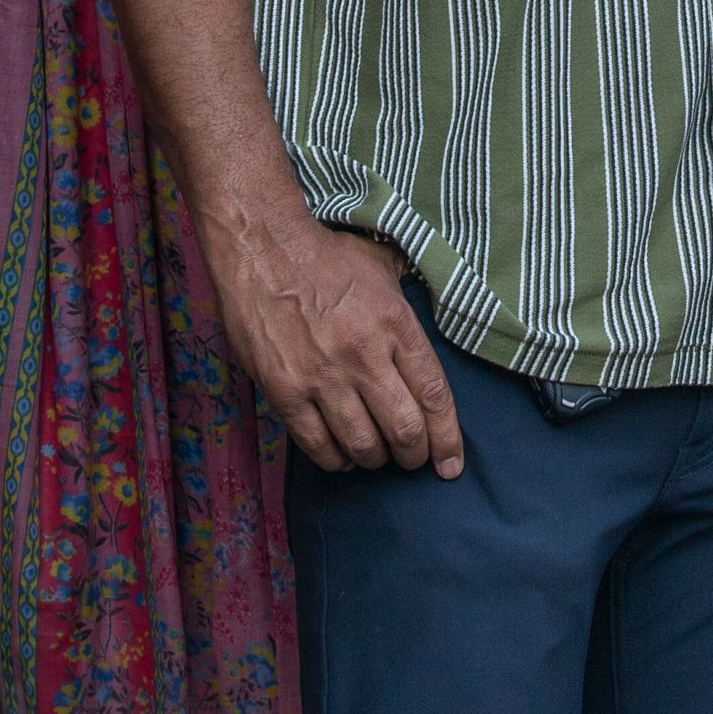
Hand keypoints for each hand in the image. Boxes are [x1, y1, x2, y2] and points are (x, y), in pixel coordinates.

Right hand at [204, 211, 465, 477]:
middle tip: (410, 459)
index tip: (451, 465)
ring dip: (374, 459)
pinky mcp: (285, 391)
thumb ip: (408, 306)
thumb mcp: (384, 267)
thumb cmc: (325, 255)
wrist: (261, 248)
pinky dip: (334, 460)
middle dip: (413, 456)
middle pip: (404, 430)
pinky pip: (317, 446)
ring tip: (374, 454)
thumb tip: (427, 328)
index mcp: (396, 323)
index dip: (447, 439)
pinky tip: (340, 455)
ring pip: (363, 445)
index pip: (434, 395)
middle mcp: (364, 355)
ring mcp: (323, 377)